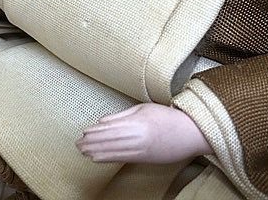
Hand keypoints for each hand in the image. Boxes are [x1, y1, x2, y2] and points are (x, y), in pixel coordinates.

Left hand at [76, 103, 212, 163]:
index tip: (83, 132)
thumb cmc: (167, 117)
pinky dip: (107, 158)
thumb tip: (103, 121)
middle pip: (109, 141)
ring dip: (96, 152)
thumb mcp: (144, 109)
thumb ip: (122, 115)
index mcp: (137, 122)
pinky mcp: (144, 158)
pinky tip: (97, 158)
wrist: (190, 133)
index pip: (110, 128)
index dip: (95, 131)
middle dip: (92, 143)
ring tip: (83, 152)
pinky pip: (122, 158)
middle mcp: (137, 137)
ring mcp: (141, 149)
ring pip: (113, 151)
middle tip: (77, 144)